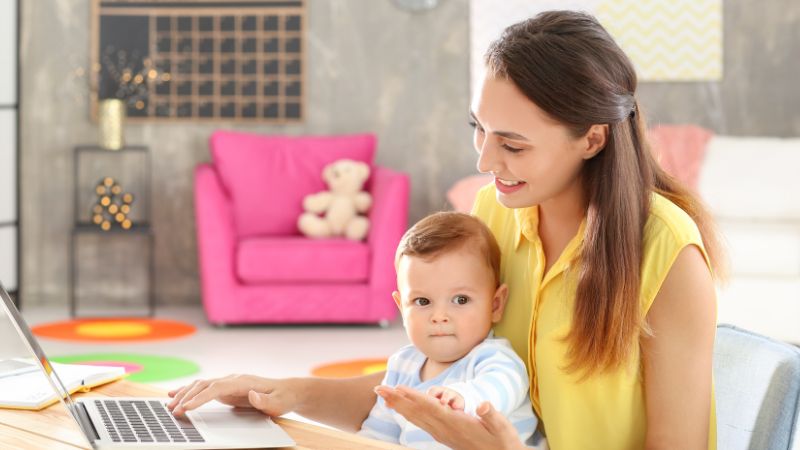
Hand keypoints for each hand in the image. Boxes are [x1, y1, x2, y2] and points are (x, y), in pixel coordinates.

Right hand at [167, 374, 296, 416]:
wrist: (287, 391)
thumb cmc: (282, 398)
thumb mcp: (278, 402)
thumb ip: (265, 400)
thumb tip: (253, 395)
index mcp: (244, 382)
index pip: (217, 388)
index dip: (201, 397)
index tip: (187, 407)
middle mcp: (233, 379)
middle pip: (205, 385)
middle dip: (187, 397)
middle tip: (173, 410)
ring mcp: (228, 382)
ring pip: (201, 385)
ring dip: (184, 393)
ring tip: (169, 405)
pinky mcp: (226, 389)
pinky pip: (204, 389)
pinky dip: (189, 391)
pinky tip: (175, 394)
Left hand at [376, 386, 524, 449]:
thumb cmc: (503, 441)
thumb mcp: (501, 427)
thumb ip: (491, 415)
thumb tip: (483, 404)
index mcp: (455, 424)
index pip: (430, 407)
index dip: (413, 397)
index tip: (398, 388)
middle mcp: (444, 430)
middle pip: (415, 412)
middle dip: (396, 399)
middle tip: (378, 389)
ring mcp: (442, 433)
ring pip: (415, 418)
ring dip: (398, 405)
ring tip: (383, 395)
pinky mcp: (443, 435)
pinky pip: (421, 422)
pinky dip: (408, 413)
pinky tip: (401, 408)